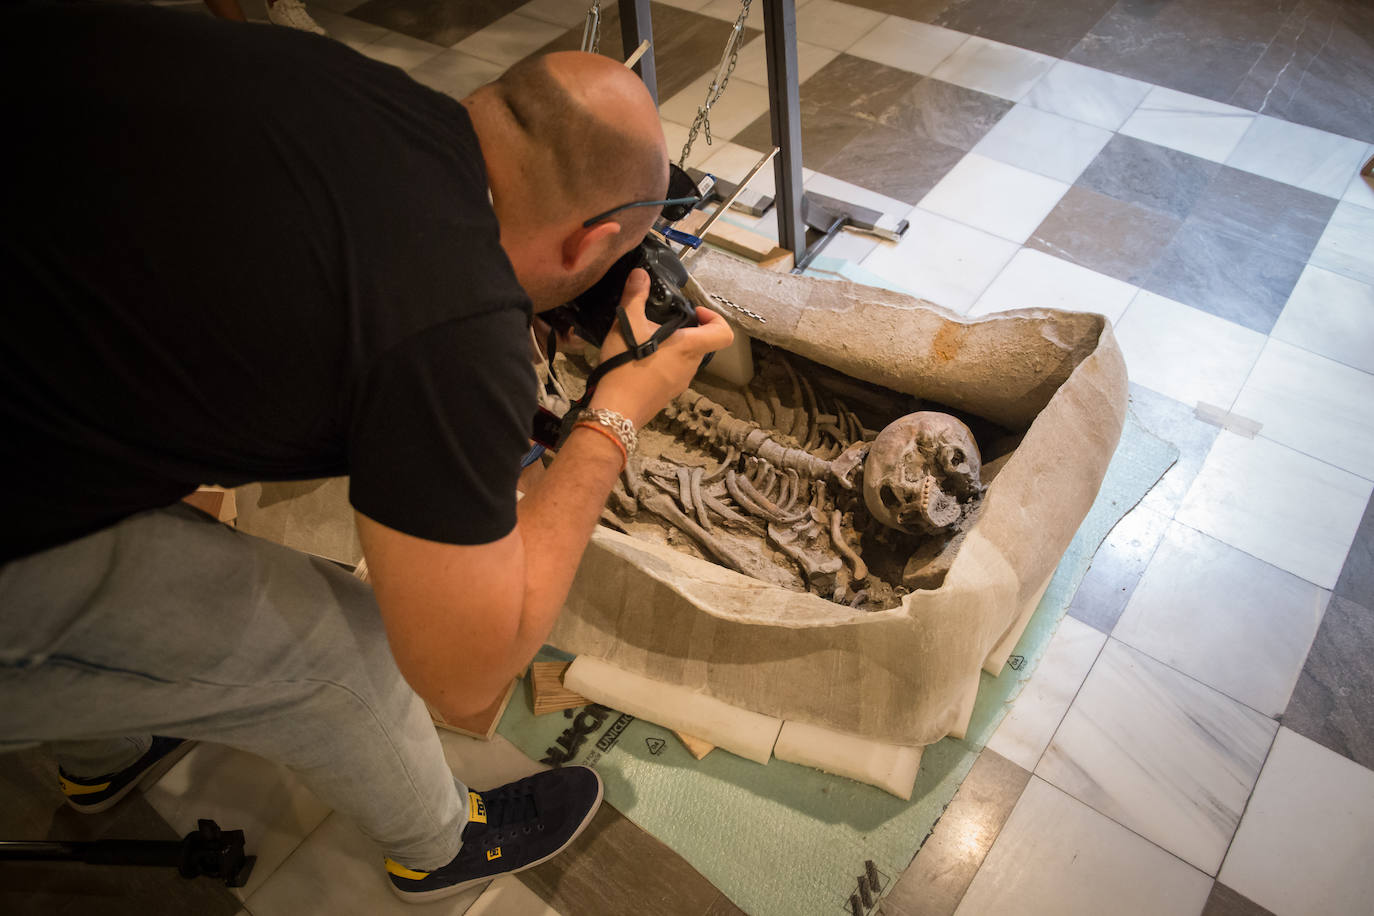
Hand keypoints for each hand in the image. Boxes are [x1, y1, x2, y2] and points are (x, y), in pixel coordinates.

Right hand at [590, 268, 733, 428]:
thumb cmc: (626, 365)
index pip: (724, 334)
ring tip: (646, 340)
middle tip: (662, 322)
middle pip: (702, 344)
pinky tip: (640, 360)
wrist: (616, 410)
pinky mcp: (669, 394)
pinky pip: (674, 373)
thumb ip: (634, 296)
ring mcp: (681, 383)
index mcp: (689, 347)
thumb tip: (640, 273)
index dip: (715, 318)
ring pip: (686, 358)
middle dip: (686, 330)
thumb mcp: (627, 325)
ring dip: (673, 347)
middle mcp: (691, 366)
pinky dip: (664, 363)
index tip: (694, 313)